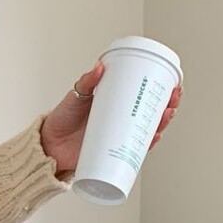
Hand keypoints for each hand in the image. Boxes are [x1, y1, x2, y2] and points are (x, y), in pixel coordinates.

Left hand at [40, 60, 182, 174]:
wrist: (47, 144)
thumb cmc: (62, 118)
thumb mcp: (76, 96)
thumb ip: (87, 82)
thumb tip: (99, 67)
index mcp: (117, 104)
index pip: (146, 96)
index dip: (163, 92)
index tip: (174, 86)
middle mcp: (120, 121)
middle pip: (151, 115)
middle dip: (167, 109)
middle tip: (172, 102)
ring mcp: (116, 139)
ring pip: (145, 133)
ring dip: (160, 127)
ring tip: (165, 118)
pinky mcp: (110, 155)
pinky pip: (132, 153)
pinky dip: (143, 148)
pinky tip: (153, 141)